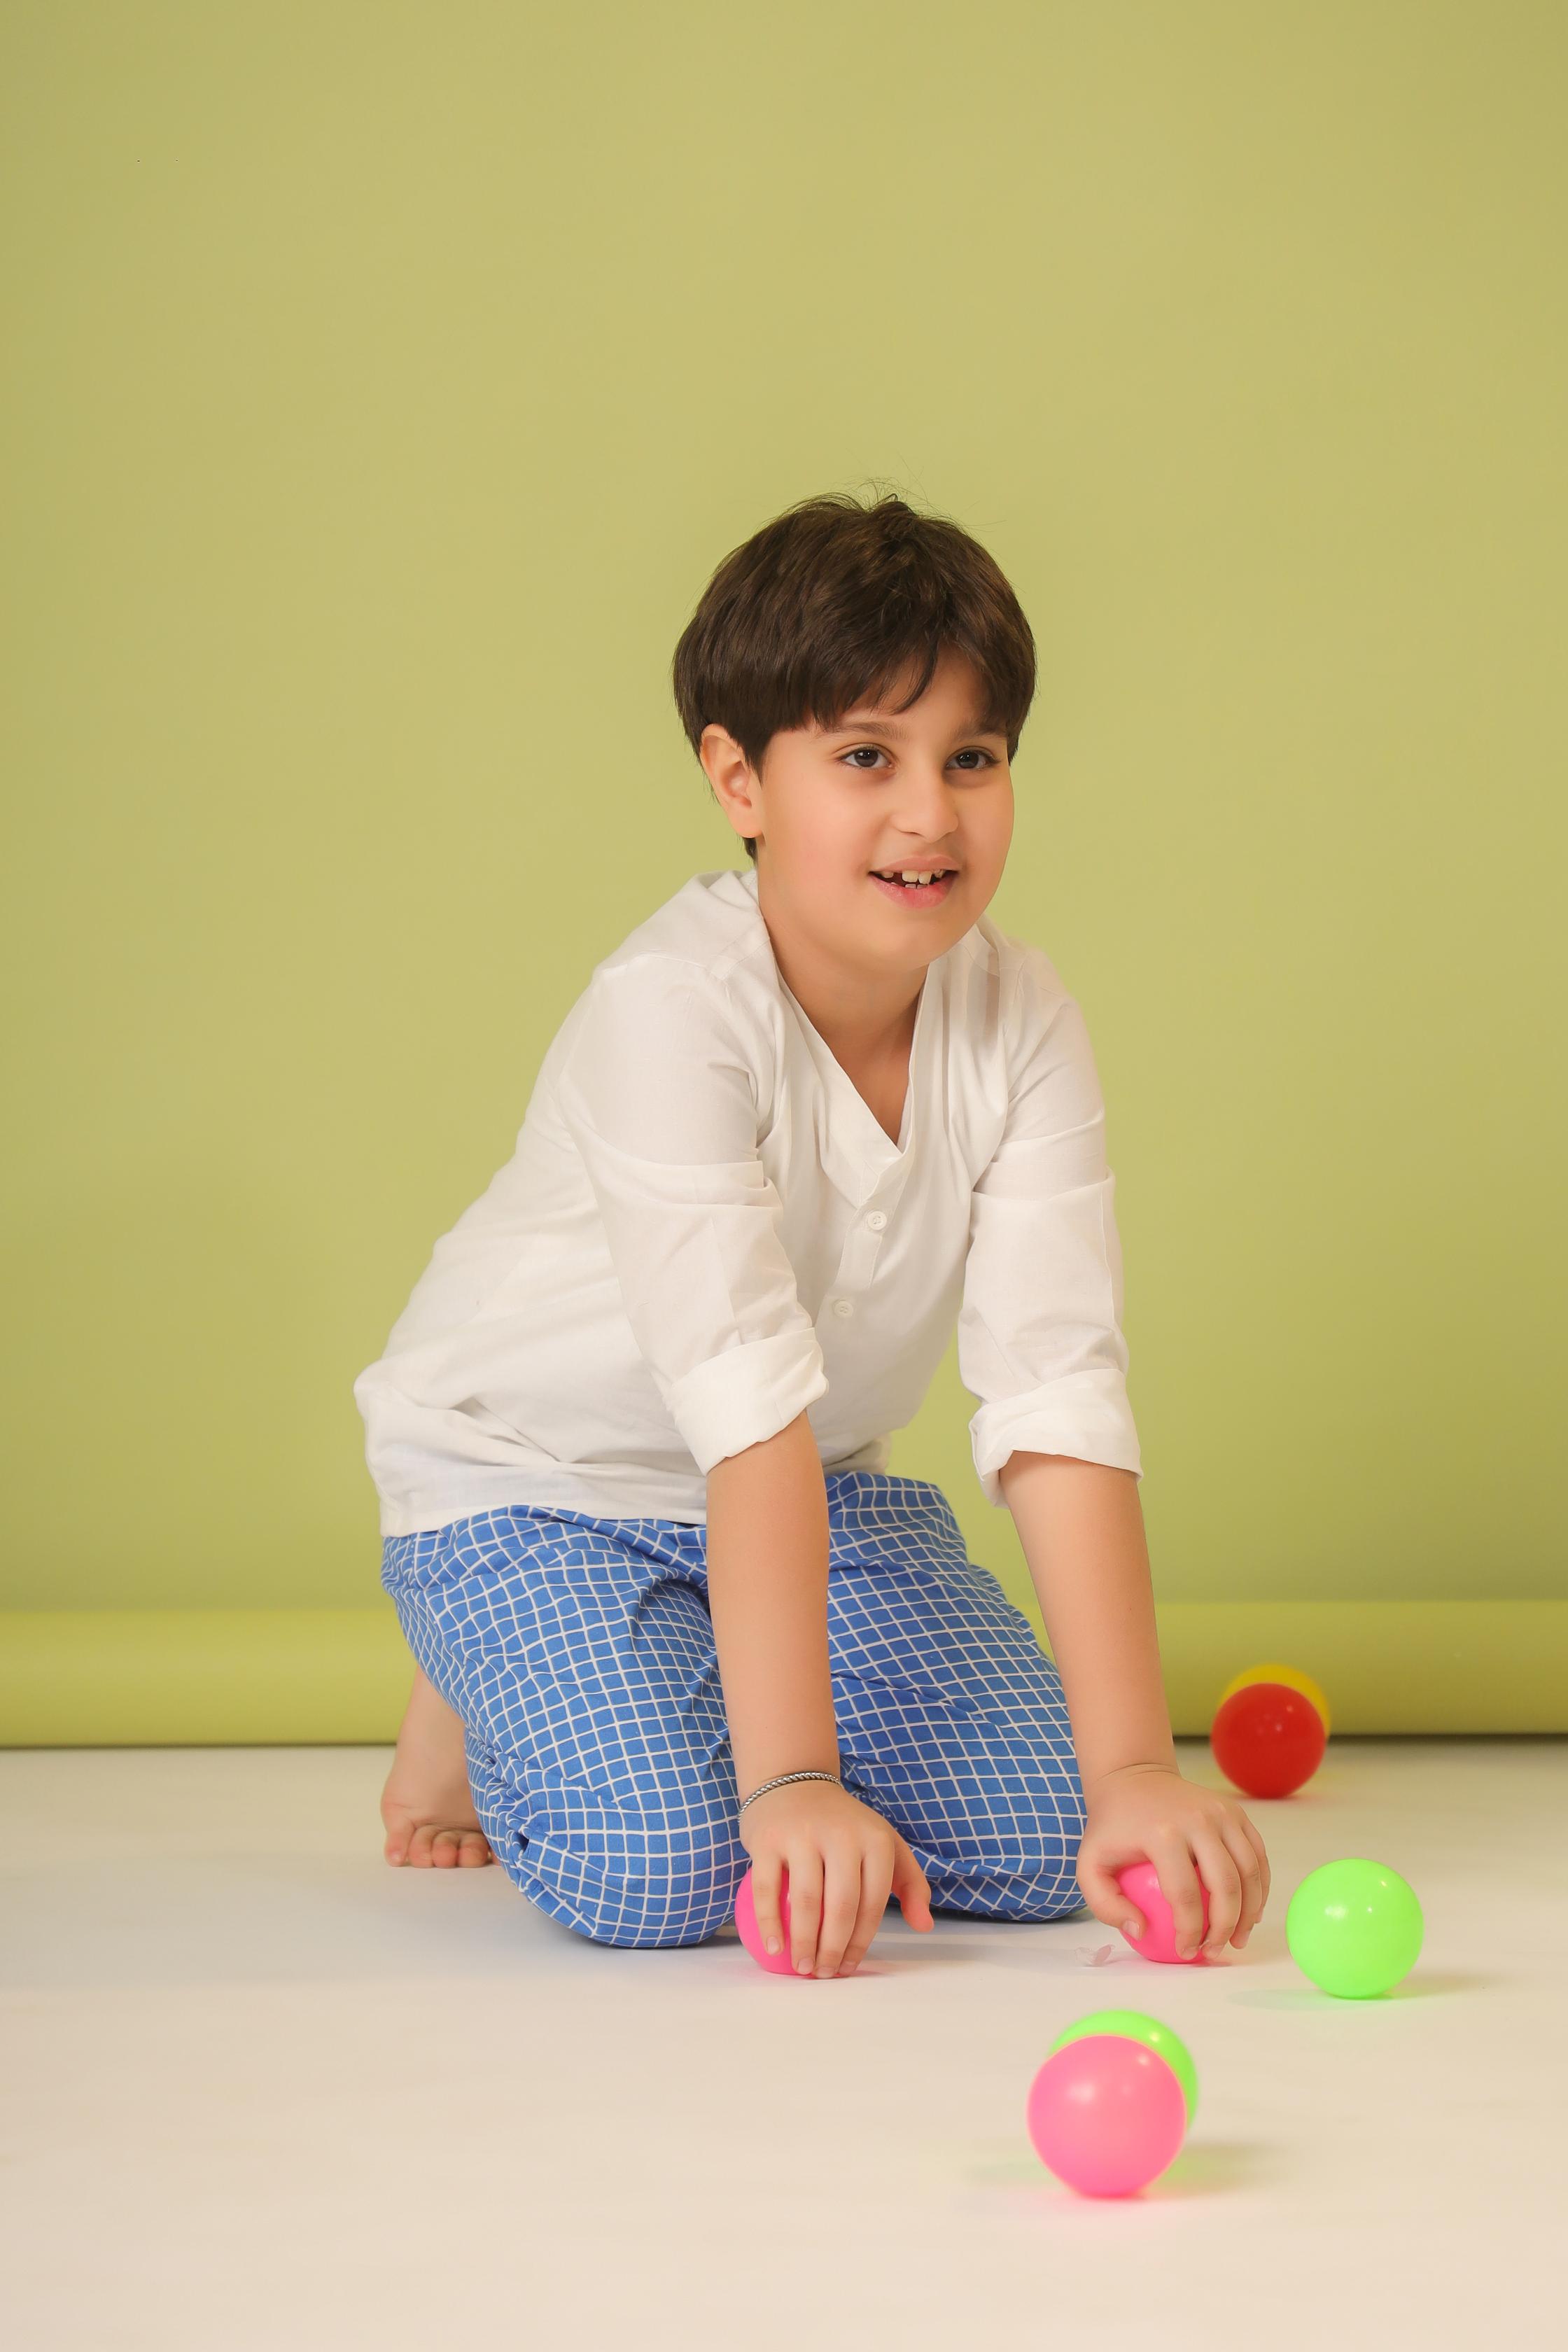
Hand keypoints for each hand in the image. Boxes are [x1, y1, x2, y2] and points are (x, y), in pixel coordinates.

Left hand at [380, 1665, 493, 1867]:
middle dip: (457, 1856)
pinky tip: (400, 1854)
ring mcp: (427, 1815)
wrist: (453, 1710)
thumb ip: (513, 1809)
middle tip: (461, 1852)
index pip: (483, 1848)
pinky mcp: (399, 1809)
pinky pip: (397, 1838)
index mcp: (484, 1814)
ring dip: (430, 1855)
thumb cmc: (487, 1736)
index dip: (483, 1855)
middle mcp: (456, 1818)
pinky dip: (398, 1848)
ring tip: (434, 1853)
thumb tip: (517, 1847)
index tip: (486, 1854)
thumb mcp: (506, 1774)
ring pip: (426, 1850)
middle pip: (455, 1853)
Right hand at [740, 1779, 932, 1976]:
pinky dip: (769, 1922)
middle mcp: (841, 1835)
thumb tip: (925, 1925)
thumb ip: (910, 1883)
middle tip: (823, 1973)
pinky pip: (767, 1888)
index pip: (872, 1903)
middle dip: (833, 1948)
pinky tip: (774, 1946)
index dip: (860, 1942)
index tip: (848, 1967)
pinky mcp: (769, 1839)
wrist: (793, 1782)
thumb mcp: (885, 1843)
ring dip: (804, 1941)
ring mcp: (803, 1835)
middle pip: (840, 1906)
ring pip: (805, 1900)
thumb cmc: (843, 1825)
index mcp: (875, 1840)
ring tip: (802, 1966)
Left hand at [1077, 1762, 1269, 1957]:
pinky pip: (1257, 1855)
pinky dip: (1260, 1887)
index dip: (1190, 1932)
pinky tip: (1250, 1911)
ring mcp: (1221, 1813)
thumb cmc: (1112, 1827)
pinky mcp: (1236, 1812)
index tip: (1186, 1952)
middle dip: (1225, 1928)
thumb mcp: (1089, 1863)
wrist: (1133, 1776)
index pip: (1185, 1894)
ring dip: (1249, 1912)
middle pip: (1226, 1885)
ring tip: (1237, 1938)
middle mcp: (1198, 1820)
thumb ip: (1105, 1904)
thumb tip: (1141, 1931)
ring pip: (1249, 1872)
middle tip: (1215, 1951)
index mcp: (1163, 1833)